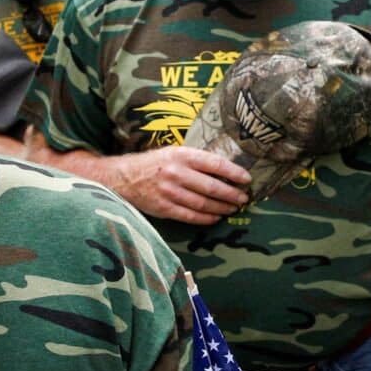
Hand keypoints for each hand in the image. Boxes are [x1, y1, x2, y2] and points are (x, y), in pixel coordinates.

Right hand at [109, 146, 250, 223]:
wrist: (123, 178)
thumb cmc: (154, 164)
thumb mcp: (173, 153)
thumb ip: (195, 160)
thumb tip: (225, 170)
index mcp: (182, 155)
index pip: (215, 164)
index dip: (234, 173)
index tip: (247, 179)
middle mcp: (176, 173)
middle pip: (212, 187)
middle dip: (232, 194)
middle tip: (243, 198)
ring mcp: (170, 192)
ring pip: (203, 203)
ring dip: (222, 208)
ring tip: (232, 208)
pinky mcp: (164, 208)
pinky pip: (191, 216)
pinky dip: (206, 218)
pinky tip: (216, 217)